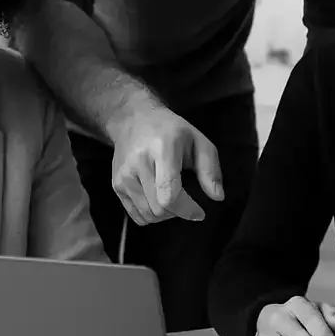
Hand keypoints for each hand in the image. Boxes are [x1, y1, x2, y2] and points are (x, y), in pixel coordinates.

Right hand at [109, 104, 223, 225]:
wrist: (134, 120)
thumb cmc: (172, 131)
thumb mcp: (199, 141)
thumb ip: (210, 169)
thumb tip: (217, 197)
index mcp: (162, 150)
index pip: (169, 194)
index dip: (186, 210)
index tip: (199, 212)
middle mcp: (138, 164)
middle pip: (159, 209)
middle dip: (179, 212)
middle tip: (187, 201)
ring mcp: (124, 176)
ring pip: (148, 215)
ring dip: (166, 215)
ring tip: (173, 198)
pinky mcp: (116, 185)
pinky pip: (137, 216)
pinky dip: (151, 215)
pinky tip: (158, 199)